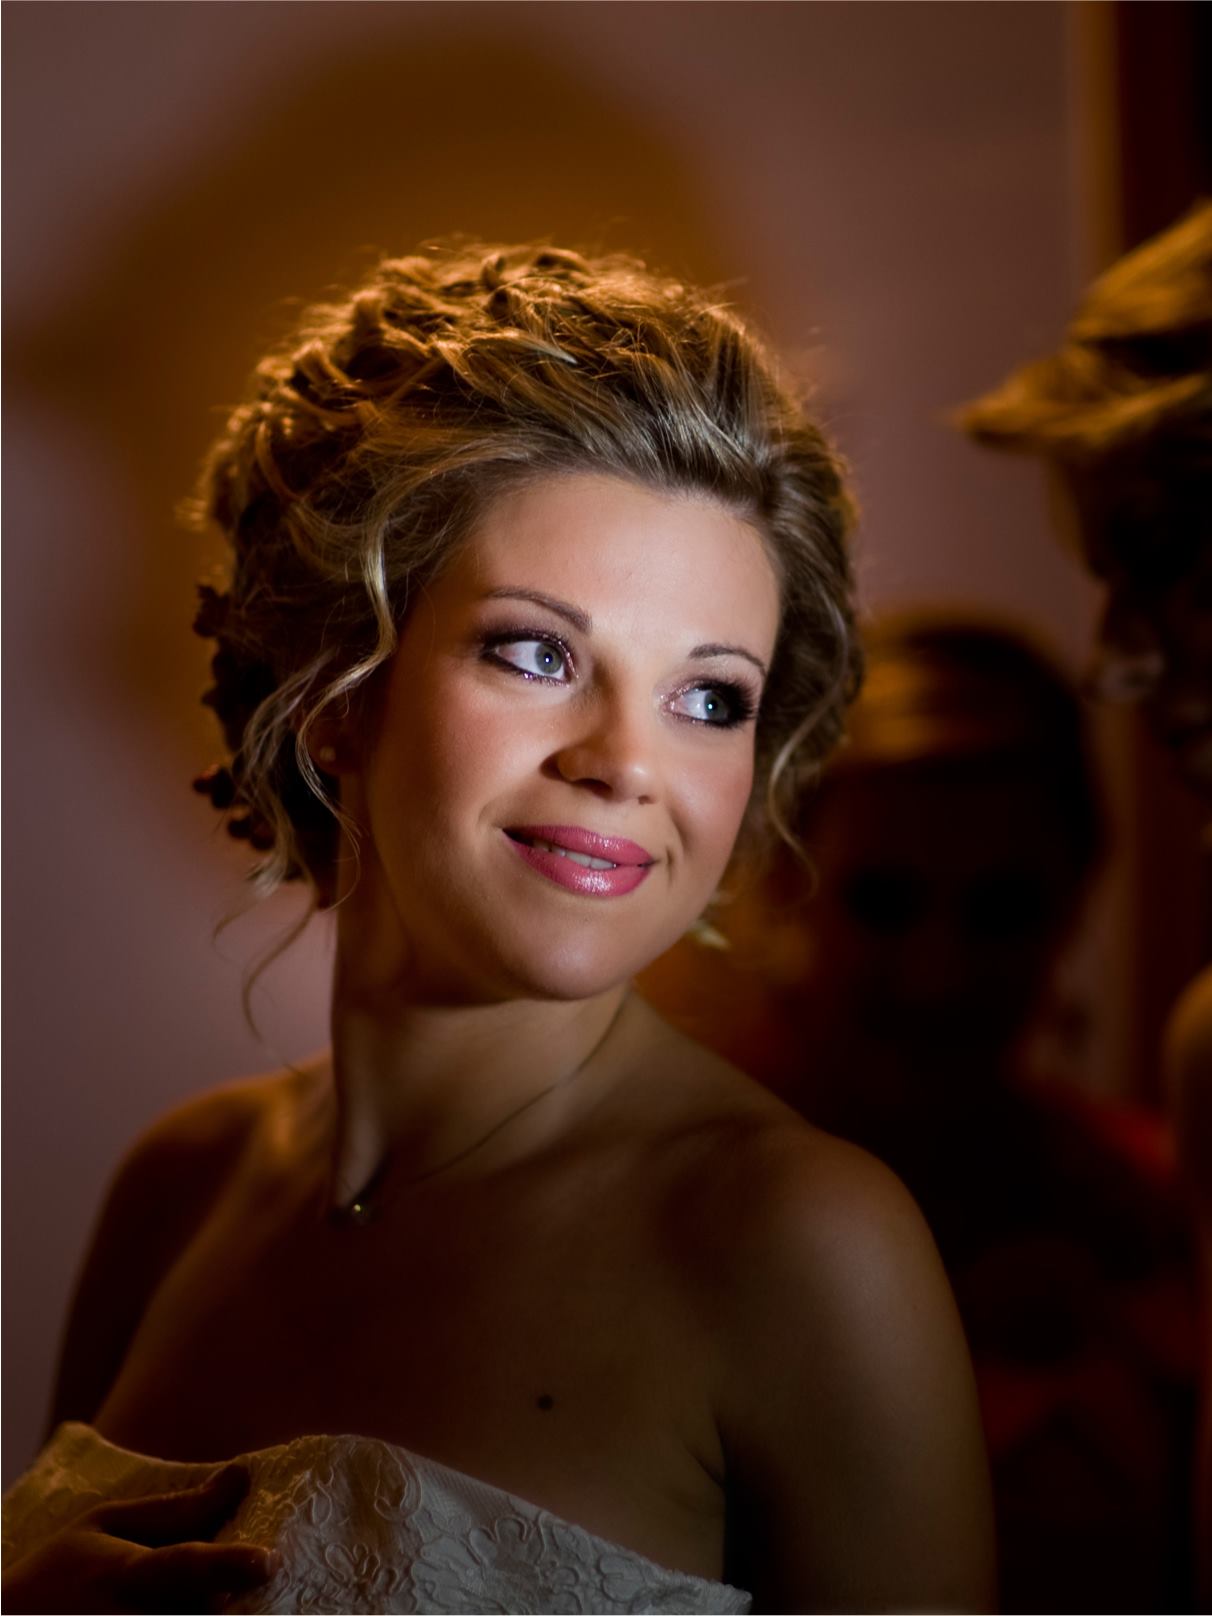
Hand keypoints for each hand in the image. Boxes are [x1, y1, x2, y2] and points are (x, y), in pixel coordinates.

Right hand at [2, 1463, 278, 1613]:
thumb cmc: (63, 1573)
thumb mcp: (105, 1524)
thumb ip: (176, 1509)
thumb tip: (241, 1476)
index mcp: (122, 1577)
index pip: (181, 1569)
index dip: (226, 1566)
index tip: (267, 1560)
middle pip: (208, 1612)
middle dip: (233, 1595)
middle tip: (244, 1575)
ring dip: (219, 1613)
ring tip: (211, 1593)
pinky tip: (183, 1609)